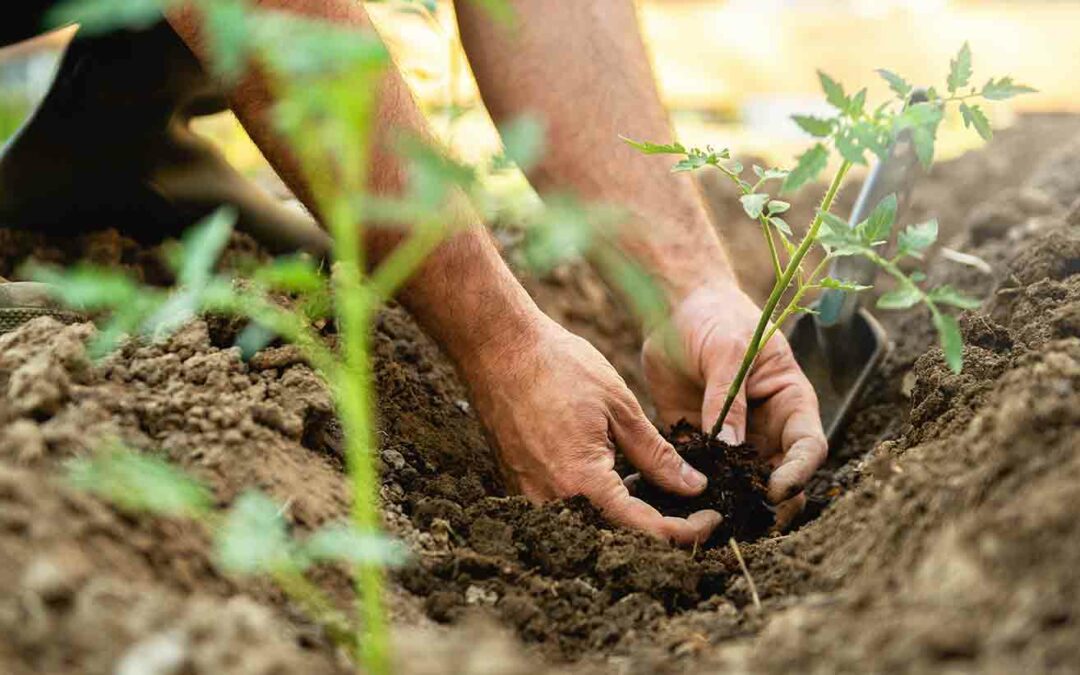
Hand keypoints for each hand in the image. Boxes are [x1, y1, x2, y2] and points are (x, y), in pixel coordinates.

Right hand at [463, 315, 721, 544]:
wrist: (497, 347)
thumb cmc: (558, 366)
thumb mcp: (620, 407)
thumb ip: (657, 455)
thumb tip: (693, 487)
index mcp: (583, 481)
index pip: (646, 530)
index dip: (687, 531)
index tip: (713, 517)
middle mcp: (552, 500)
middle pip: (618, 536)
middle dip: (662, 528)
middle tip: (693, 508)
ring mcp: (530, 495)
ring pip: (592, 526)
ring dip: (629, 516)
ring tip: (657, 487)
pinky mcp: (519, 484)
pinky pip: (567, 509)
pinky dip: (599, 502)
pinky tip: (618, 475)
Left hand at [642, 283, 826, 524]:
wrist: (674, 307)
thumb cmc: (715, 317)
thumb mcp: (727, 350)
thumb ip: (728, 398)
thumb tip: (730, 448)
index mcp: (789, 402)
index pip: (808, 447)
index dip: (799, 473)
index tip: (776, 491)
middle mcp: (766, 427)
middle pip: (780, 476)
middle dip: (770, 503)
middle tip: (750, 522)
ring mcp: (733, 438)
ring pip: (742, 483)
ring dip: (732, 502)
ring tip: (714, 521)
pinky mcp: (698, 441)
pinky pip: (701, 472)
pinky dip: (693, 489)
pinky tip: (678, 504)